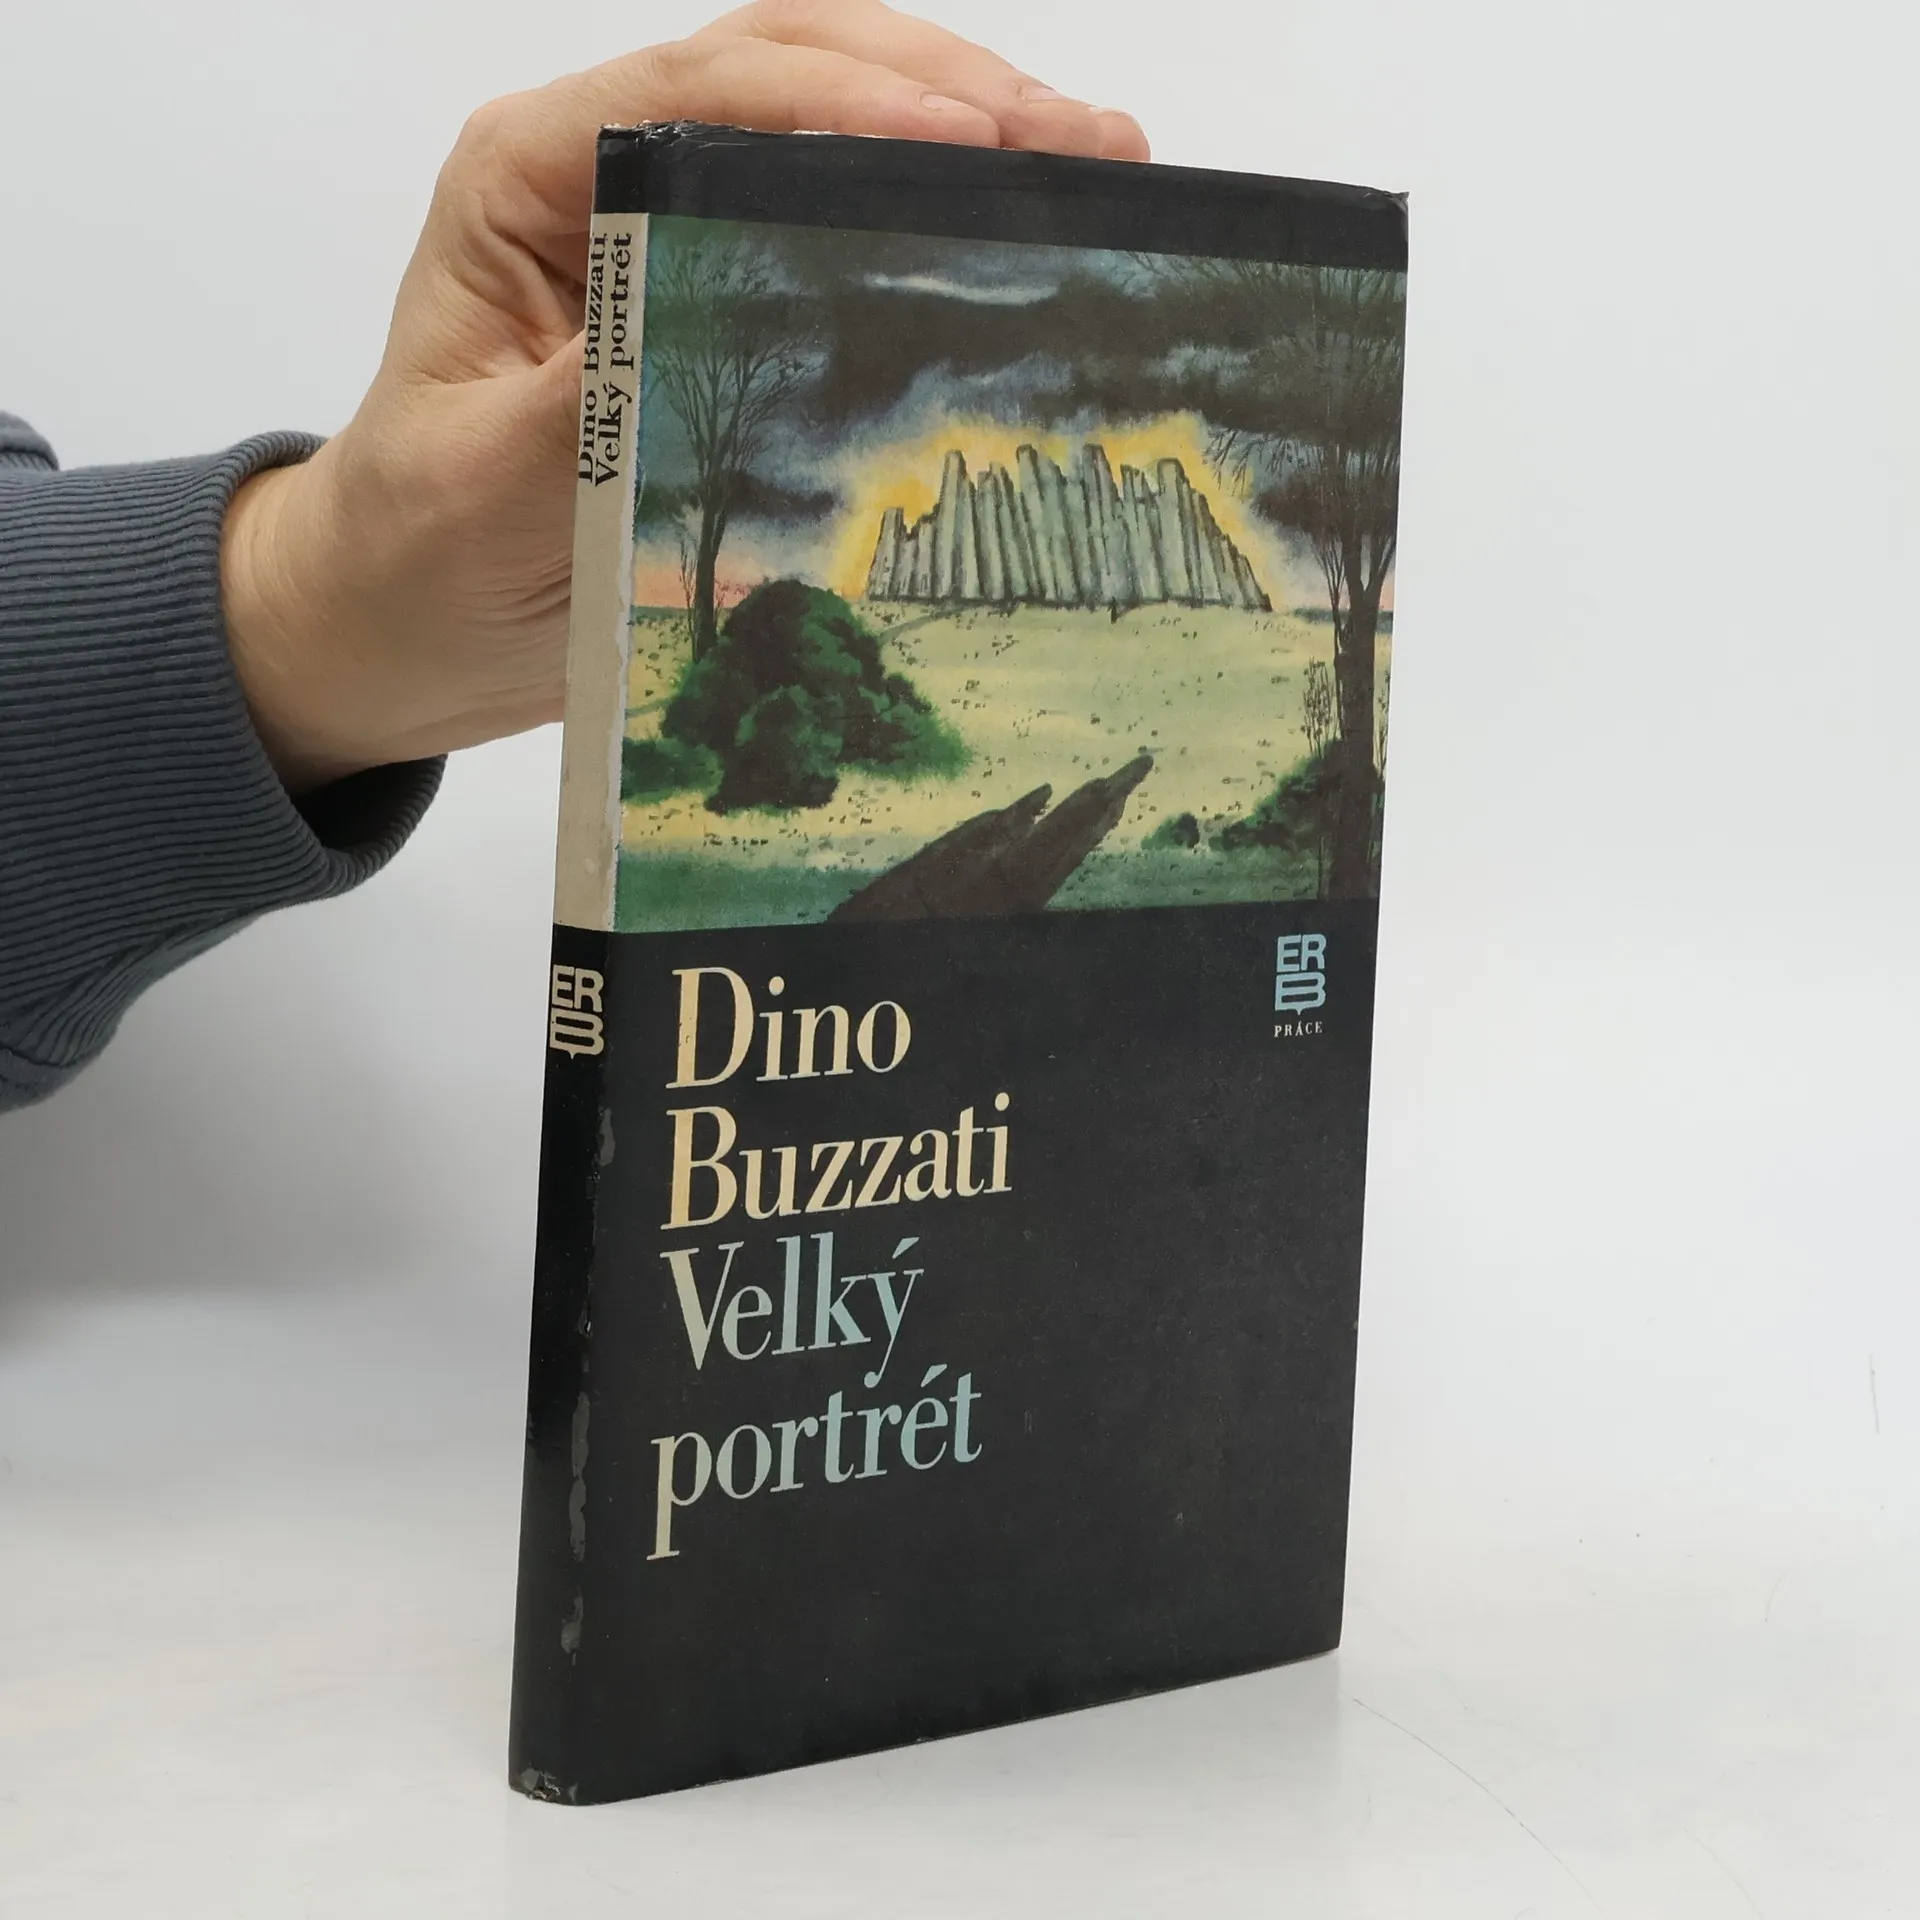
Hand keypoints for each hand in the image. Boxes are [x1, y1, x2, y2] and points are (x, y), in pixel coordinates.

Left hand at [220, 0, 1149, 793]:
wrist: (402, 617)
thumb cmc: (418, 554)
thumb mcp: (482, 490)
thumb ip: (584, 403)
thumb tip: (708, 320)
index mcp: (528, 182)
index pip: (697, 97)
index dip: (841, 105)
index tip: (969, 145)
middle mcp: (600, 175)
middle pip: (787, 72)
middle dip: (945, 94)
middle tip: (1086, 147)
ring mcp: (664, 224)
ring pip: (828, 122)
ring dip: (965, 131)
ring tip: (1097, 164)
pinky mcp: (715, 293)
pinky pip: (836, 219)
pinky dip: (935, 213)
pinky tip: (1025, 226)